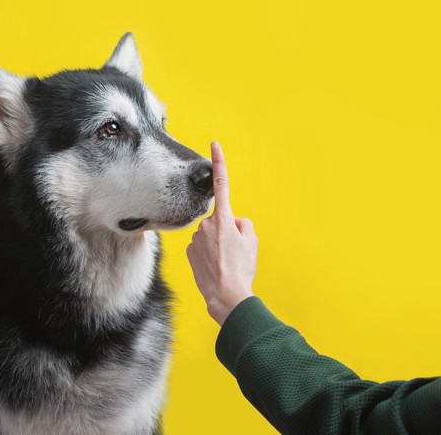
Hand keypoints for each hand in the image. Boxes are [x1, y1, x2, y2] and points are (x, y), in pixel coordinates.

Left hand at [186, 142, 257, 325]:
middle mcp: (206, 225)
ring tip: (224, 262)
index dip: (220, 163)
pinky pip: (201, 247)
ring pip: (209, 235)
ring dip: (216, 244)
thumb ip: (242, 224)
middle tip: (233, 251)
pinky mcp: (188, 251)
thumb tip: (232, 223)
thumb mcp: (252, 242)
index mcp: (224, 219)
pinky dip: (207, 254)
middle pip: (219, 220)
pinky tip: (213, 267)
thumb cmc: (241, 269)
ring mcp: (195, 238)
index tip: (214, 144)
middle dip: (226, 230)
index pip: (222, 185)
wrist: (225, 295)